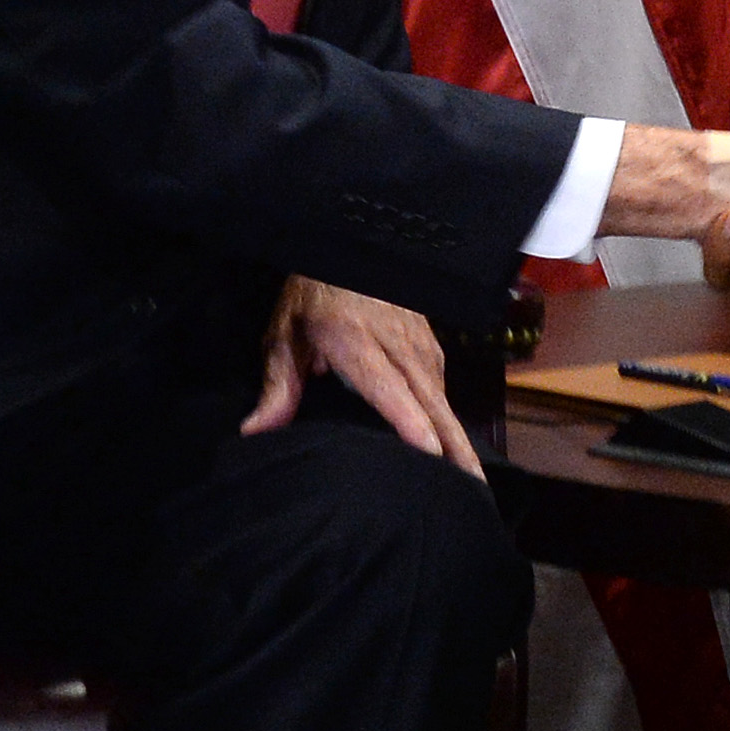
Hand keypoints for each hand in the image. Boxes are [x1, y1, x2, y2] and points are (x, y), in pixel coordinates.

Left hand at [242, 276, 481, 477]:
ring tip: (472, 479)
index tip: (430, 451)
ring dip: (460, 437)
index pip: (388, 386)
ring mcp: (420, 344)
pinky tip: (456, 446)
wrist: (349, 243)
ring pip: (444, 397)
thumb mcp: (285, 333)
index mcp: (356, 341)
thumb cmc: (313, 293)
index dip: (409, 419)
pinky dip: (451, 418)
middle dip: (454, 446)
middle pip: (432, 402)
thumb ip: (277, 385)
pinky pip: (442, 387)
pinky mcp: (431, 344)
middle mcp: (398, 346)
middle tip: (473, 487)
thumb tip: (255, 431)